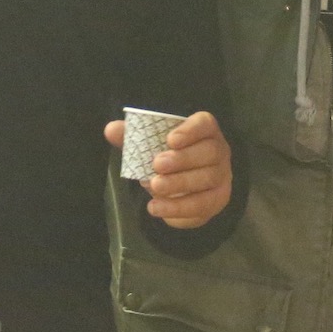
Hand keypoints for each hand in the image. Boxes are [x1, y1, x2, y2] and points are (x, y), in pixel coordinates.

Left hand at [105, 111, 231, 228]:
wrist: (183, 192)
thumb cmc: (170, 161)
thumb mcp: (150, 148)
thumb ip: (133, 138)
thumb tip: (111, 129)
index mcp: (204, 131)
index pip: (205, 124)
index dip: (190, 130)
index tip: (170, 139)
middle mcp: (219, 151)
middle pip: (209, 152)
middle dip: (183, 158)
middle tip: (157, 164)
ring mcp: (222, 176)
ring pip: (207, 178)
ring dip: (179, 183)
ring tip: (155, 186)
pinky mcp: (217, 199)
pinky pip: (201, 204)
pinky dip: (178, 207)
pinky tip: (156, 207)